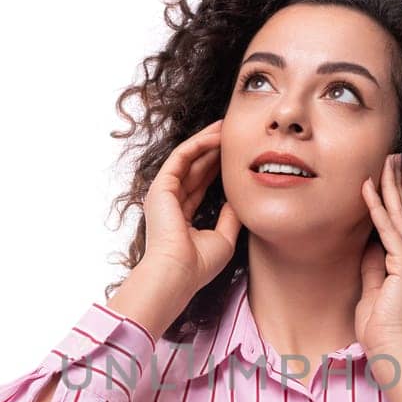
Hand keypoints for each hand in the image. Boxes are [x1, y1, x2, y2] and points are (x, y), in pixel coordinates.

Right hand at [139, 118, 242, 295]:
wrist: (178, 274)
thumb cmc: (198, 265)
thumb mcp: (223, 238)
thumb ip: (230, 217)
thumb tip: (239, 199)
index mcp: (182, 217)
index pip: (201, 185)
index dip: (217, 168)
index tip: (235, 156)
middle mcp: (170, 203)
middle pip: (194, 168)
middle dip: (213, 149)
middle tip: (232, 132)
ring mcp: (164, 194)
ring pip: (188, 159)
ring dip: (206, 141)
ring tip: (226, 127)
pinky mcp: (161, 186)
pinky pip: (181, 157)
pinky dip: (198, 144)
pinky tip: (215, 136)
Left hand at [356, 153, 401, 357]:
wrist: (392, 348)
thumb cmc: (382, 328)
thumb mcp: (376, 289)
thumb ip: (375, 265)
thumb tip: (369, 244)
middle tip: (396, 156)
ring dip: (391, 186)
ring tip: (385, 161)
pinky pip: (388, 229)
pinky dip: (377, 207)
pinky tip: (369, 187)